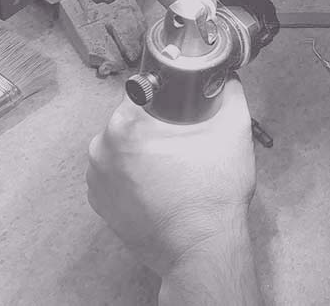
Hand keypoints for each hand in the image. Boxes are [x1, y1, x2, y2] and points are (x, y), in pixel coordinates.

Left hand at [86, 79, 255, 276]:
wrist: (201, 251)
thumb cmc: (212, 195)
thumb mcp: (233, 131)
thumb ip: (230, 93)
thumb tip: (226, 78)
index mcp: (124, 126)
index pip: (144, 92)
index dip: (168, 97)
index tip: (183, 111)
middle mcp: (101, 150)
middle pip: (132, 121)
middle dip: (156, 127)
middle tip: (185, 145)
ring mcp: (96, 180)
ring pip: (123, 149)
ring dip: (144, 152)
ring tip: (174, 168)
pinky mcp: (100, 205)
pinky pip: (117, 176)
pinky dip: (134, 177)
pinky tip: (160, 187)